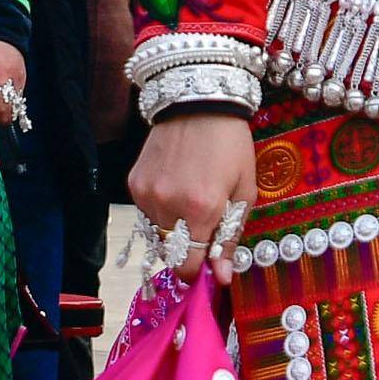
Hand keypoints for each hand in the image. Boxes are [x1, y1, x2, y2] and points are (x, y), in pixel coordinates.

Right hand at [130, 105, 254, 264]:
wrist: (198, 102)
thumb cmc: (230, 146)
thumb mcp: (244, 191)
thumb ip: (230, 237)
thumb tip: (222, 277)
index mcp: (201, 209)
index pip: (188, 267)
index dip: (199, 272)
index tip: (208, 266)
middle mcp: (168, 205)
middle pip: (171, 254)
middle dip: (188, 251)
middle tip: (204, 229)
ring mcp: (147, 194)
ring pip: (157, 235)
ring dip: (174, 231)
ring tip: (190, 202)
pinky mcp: (133, 183)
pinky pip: (147, 214)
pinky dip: (162, 211)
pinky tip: (176, 188)